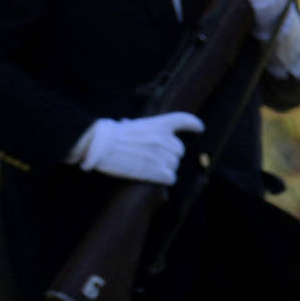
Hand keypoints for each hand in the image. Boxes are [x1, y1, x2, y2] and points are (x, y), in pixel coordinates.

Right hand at [74, 111, 203, 184]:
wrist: (99, 145)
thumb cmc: (109, 135)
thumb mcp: (130, 125)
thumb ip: (142, 128)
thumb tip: (128, 125)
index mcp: (160, 124)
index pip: (184, 120)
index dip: (194, 125)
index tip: (199, 128)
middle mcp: (165, 138)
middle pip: (180, 150)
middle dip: (170, 156)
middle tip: (155, 159)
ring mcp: (162, 155)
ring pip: (174, 165)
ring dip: (166, 169)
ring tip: (151, 169)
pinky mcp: (157, 171)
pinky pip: (170, 178)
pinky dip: (165, 180)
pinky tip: (158, 180)